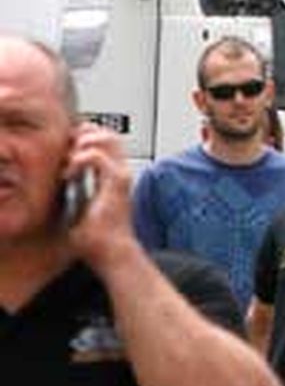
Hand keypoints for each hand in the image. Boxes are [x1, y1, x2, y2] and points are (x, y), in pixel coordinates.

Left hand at [62, 125, 136, 272]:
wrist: (112, 252)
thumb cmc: (98, 238)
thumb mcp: (81, 207)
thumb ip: (77, 189)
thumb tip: (60, 179)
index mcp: (114, 176)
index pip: (106, 141)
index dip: (85, 138)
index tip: (66, 150)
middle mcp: (121, 171)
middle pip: (109, 134)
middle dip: (85, 135)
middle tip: (67, 151)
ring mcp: (121, 174)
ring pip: (108, 138)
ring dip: (83, 143)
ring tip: (70, 160)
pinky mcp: (116, 182)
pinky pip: (97, 157)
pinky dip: (79, 160)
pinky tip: (69, 174)